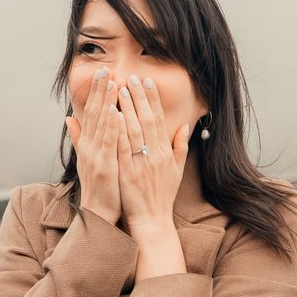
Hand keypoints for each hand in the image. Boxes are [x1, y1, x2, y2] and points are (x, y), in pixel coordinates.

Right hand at [66, 67, 120, 225]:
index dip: (96, 93)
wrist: (98, 213)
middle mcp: (90, 147)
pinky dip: (112, 127)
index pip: (92, 114)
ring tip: (112, 82)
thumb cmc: (99, 187)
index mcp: (88, 144)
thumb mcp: (87, 160)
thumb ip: (79, 138)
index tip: (102, 74)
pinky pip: (110, 144)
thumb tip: (69, 117)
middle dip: (100, 91)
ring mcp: (96, 156)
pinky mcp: (105, 167)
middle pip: (95, 114)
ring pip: (102, 125)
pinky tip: (117, 112)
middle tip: (104, 69)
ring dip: (106, 103)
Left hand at [116, 74, 190, 231]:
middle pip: (146, 120)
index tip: (147, 83)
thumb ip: (180, 147)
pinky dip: (117, 130)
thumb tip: (184, 127)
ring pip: (134, 130)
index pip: (159, 120)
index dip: (153, 100)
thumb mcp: (177, 171)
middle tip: (132, 77)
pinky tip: (112, 115)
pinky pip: (122, 147)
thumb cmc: (163, 195)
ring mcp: (141, 163)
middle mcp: (155, 155)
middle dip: (139, 97)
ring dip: (127, 108)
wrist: (153, 219)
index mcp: (166, 153)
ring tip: (120, 89)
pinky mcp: (127, 172)